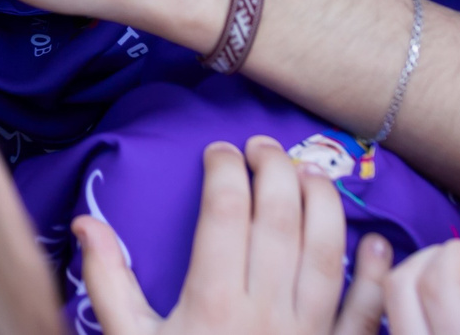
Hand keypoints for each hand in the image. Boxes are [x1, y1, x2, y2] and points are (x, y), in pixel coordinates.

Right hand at [78, 138, 391, 334]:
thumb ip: (108, 283)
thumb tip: (85, 222)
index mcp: (212, 304)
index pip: (225, 212)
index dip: (225, 170)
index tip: (218, 151)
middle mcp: (266, 314)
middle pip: (280, 222)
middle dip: (275, 171)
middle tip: (263, 146)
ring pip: (327, 256)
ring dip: (324, 205)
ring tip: (310, 172)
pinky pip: (365, 312)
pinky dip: (374, 273)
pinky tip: (373, 240)